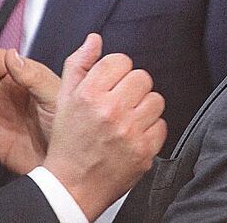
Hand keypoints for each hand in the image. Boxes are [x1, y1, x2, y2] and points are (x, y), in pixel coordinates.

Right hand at [42, 35, 166, 219]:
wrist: (72, 186)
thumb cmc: (68, 142)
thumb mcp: (64, 99)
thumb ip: (78, 64)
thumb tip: (94, 39)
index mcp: (89, 94)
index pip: (120, 60)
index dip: (117, 70)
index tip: (112, 83)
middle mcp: (110, 110)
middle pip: (142, 77)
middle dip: (132, 87)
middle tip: (121, 102)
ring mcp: (129, 131)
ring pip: (156, 99)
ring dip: (144, 107)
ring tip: (128, 119)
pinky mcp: (144, 150)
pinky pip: (162, 125)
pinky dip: (151, 130)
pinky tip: (134, 136)